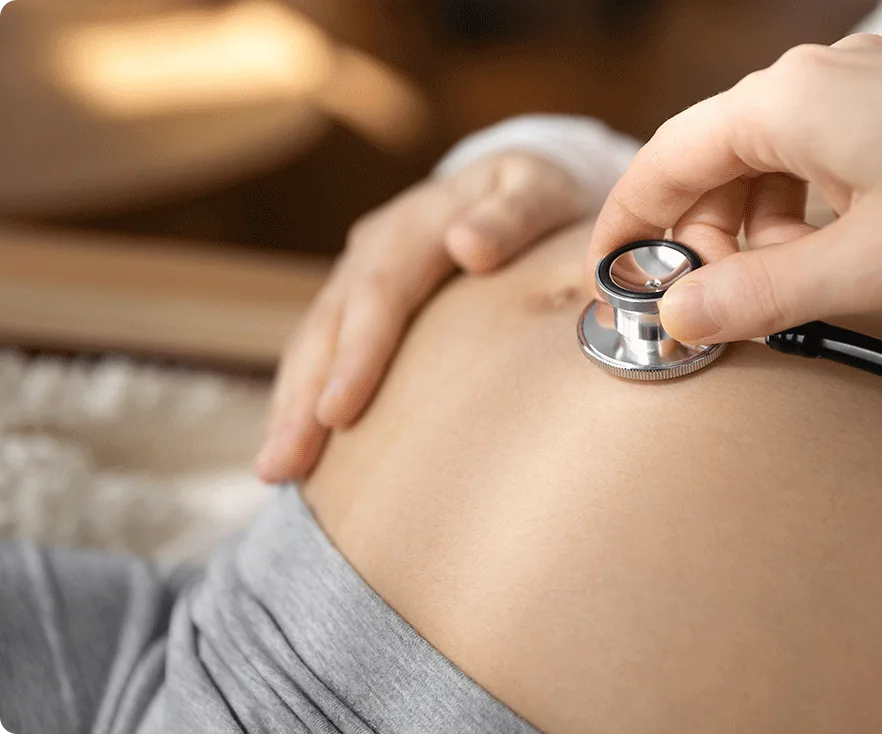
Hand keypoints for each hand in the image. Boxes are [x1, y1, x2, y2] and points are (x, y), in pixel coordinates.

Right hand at [256, 151, 586, 481]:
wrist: (517, 182)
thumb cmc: (539, 197)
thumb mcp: (539, 192)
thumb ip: (512, 217)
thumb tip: (467, 246)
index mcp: (418, 224)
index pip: (380, 294)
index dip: (356, 354)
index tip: (336, 414)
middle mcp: (374, 249)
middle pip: (329, 327)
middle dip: (302, 399)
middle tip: (279, 466)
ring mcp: (358, 275)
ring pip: (312, 344)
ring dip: (289, 407)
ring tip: (273, 472)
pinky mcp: (358, 304)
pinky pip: (320, 352)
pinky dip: (302, 398)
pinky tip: (297, 452)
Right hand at [588, 34, 881, 363]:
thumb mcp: (864, 269)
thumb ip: (755, 294)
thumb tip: (678, 315)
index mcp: (793, 98)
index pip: (669, 156)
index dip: (628, 224)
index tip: (608, 278)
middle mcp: (824, 77)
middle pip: (716, 159)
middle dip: (701, 239)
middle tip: (714, 312)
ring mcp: (872, 92)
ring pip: (770, 164)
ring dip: (758, 234)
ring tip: (787, 295)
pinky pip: (822, 164)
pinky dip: (806, 217)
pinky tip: (833, 261)